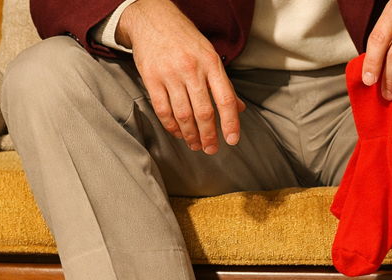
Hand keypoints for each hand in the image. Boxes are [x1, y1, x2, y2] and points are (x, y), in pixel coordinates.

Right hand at [117, 0, 245, 153]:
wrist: (152, 19)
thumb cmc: (184, 39)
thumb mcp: (209, 54)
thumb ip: (223, 83)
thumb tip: (239, 109)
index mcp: (211, 62)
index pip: (225, 99)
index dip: (230, 123)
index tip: (232, 140)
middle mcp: (192, 68)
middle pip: (204, 112)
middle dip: (209, 135)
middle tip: (211, 149)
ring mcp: (170, 74)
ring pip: (183, 114)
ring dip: (190, 135)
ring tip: (195, 145)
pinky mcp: (151, 78)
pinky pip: (163, 110)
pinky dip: (171, 126)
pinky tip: (178, 132)